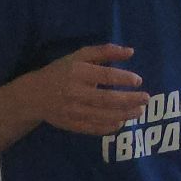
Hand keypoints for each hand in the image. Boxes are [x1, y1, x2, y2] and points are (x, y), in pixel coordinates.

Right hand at [24, 44, 148, 135]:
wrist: (34, 95)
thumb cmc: (61, 71)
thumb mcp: (79, 56)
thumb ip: (105, 52)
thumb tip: (131, 51)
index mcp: (77, 73)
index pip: (105, 76)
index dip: (123, 78)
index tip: (138, 80)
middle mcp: (75, 93)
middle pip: (107, 99)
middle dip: (129, 100)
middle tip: (146, 98)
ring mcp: (73, 111)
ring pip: (103, 116)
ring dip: (124, 114)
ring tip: (139, 111)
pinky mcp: (72, 125)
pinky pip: (94, 128)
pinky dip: (109, 127)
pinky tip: (122, 122)